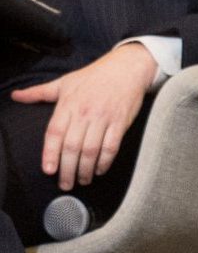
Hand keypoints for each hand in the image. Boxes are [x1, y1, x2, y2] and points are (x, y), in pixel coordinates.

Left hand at [10, 43, 156, 188]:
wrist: (126, 68)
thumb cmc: (94, 76)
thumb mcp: (64, 82)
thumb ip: (39, 92)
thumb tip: (16, 96)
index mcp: (68, 104)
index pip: (55, 133)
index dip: (50, 153)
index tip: (48, 170)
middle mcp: (84, 112)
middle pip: (72, 146)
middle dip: (67, 169)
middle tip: (65, 184)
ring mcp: (103, 118)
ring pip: (91, 150)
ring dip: (86, 169)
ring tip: (82, 180)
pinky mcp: (120, 122)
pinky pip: (112, 146)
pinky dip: (105, 161)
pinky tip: (100, 170)